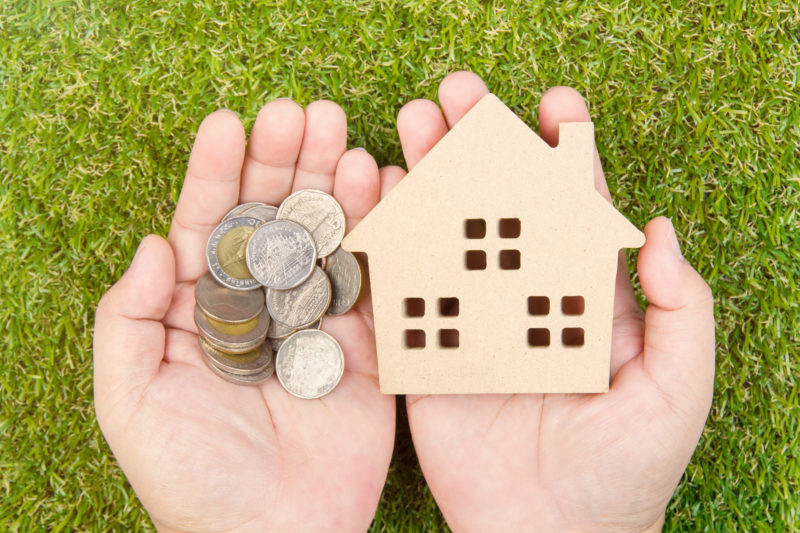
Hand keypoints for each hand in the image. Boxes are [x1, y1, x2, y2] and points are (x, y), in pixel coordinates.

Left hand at [94, 100, 394, 531]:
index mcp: (202, 313)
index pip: (207, 227)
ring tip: (335, 128)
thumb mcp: (130, 402)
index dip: (214, 175)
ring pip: (321, 235)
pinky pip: (369, 276)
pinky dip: (374, 228)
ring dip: (328, 179)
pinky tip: (376, 182)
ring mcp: (315, 320)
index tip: (226, 124)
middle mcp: (260, 306)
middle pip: (269, 218)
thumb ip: (127, 320)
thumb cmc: (193, 478)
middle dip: (279, 162)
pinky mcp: (363, 341)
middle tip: (294, 112)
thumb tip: (153, 243)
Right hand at [391, 72, 714, 531]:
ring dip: (431, 175)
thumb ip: (682, 311)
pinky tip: (380, 192)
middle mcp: (524, 297)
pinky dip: (392, 239)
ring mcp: (473, 320)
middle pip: (500, 206)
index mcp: (583, 297)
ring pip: (449, 233)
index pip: (574, 209)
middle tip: (459, 94)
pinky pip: (408, 288)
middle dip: (482, 145)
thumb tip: (660, 230)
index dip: (565, 152)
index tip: (554, 103)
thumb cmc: (624, 469)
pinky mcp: (428, 350)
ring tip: (413, 122)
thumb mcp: (676, 389)